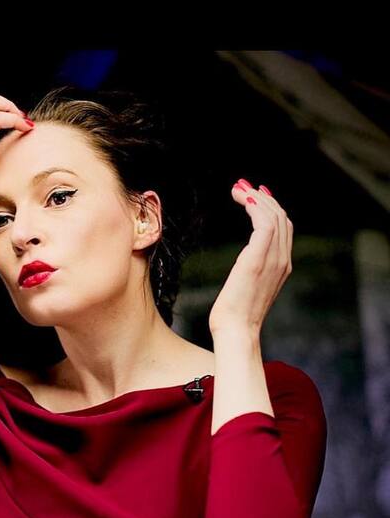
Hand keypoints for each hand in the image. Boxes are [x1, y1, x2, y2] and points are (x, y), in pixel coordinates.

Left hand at [208, 179, 292, 335]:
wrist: (236, 331)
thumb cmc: (234, 316)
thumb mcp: (246, 289)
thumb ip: (251, 272)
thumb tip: (244, 266)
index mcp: (282, 266)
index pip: (283, 229)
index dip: (271, 208)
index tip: (254, 195)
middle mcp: (283, 260)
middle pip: (281, 218)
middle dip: (263, 198)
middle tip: (242, 186)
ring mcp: (273, 259)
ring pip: (274, 216)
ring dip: (256, 198)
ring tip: (238, 189)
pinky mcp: (258, 259)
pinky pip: (263, 223)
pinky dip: (254, 206)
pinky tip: (242, 199)